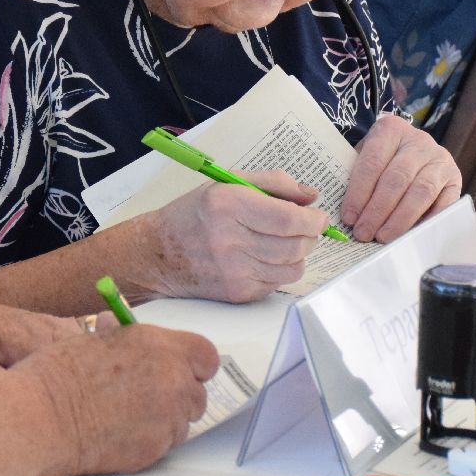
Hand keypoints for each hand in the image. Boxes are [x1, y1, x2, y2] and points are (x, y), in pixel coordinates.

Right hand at [21, 323, 217, 475]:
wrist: (43, 415)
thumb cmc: (60, 374)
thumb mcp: (99, 340)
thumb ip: (130, 341)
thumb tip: (131, 336)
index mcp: (159, 346)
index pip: (206, 356)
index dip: (194, 364)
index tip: (180, 368)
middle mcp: (171, 380)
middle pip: (197, 392)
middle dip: (178, 394)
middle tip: (147, 395)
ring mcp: (166, 418)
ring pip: (183, 421)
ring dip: (165, 419)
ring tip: (127, 414)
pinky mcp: (155, 449)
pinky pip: (166, 444)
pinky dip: (150, 439)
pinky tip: (120, 431)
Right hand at [137, 172, 327, 301]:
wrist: (158, 253)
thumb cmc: (194, 214)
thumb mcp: (227, 183)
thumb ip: (273, 183)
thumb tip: (311, 196)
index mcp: (227, 204)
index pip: (288, 217)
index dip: (313, 218)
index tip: (317, 216)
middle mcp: (229, 239)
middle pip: (295, 244)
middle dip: (310, 235)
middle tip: (306, 228)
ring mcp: (233, 270)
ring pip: (293, 267)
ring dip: (298, 254)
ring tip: (285, 242)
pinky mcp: (237, 292)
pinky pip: (278, 283)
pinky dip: (280, 270)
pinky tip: (264, 258)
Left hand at [340, 115, 461, 242]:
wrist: (412, 149)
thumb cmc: (381, 158)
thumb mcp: (365, 156)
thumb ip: (356, 178)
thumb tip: (349, 216)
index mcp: (390, 130)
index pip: (372, 162)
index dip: (359, 193)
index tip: (349, 217)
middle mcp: (419, 141)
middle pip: (397, 179)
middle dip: (378, 210)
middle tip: (364, 233)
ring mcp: (440, 159)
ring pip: (421, 192)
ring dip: (400, 219)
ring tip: (383, 237)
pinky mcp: (455, 178)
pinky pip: (444, 203)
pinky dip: (427, 221)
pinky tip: (411, 234)